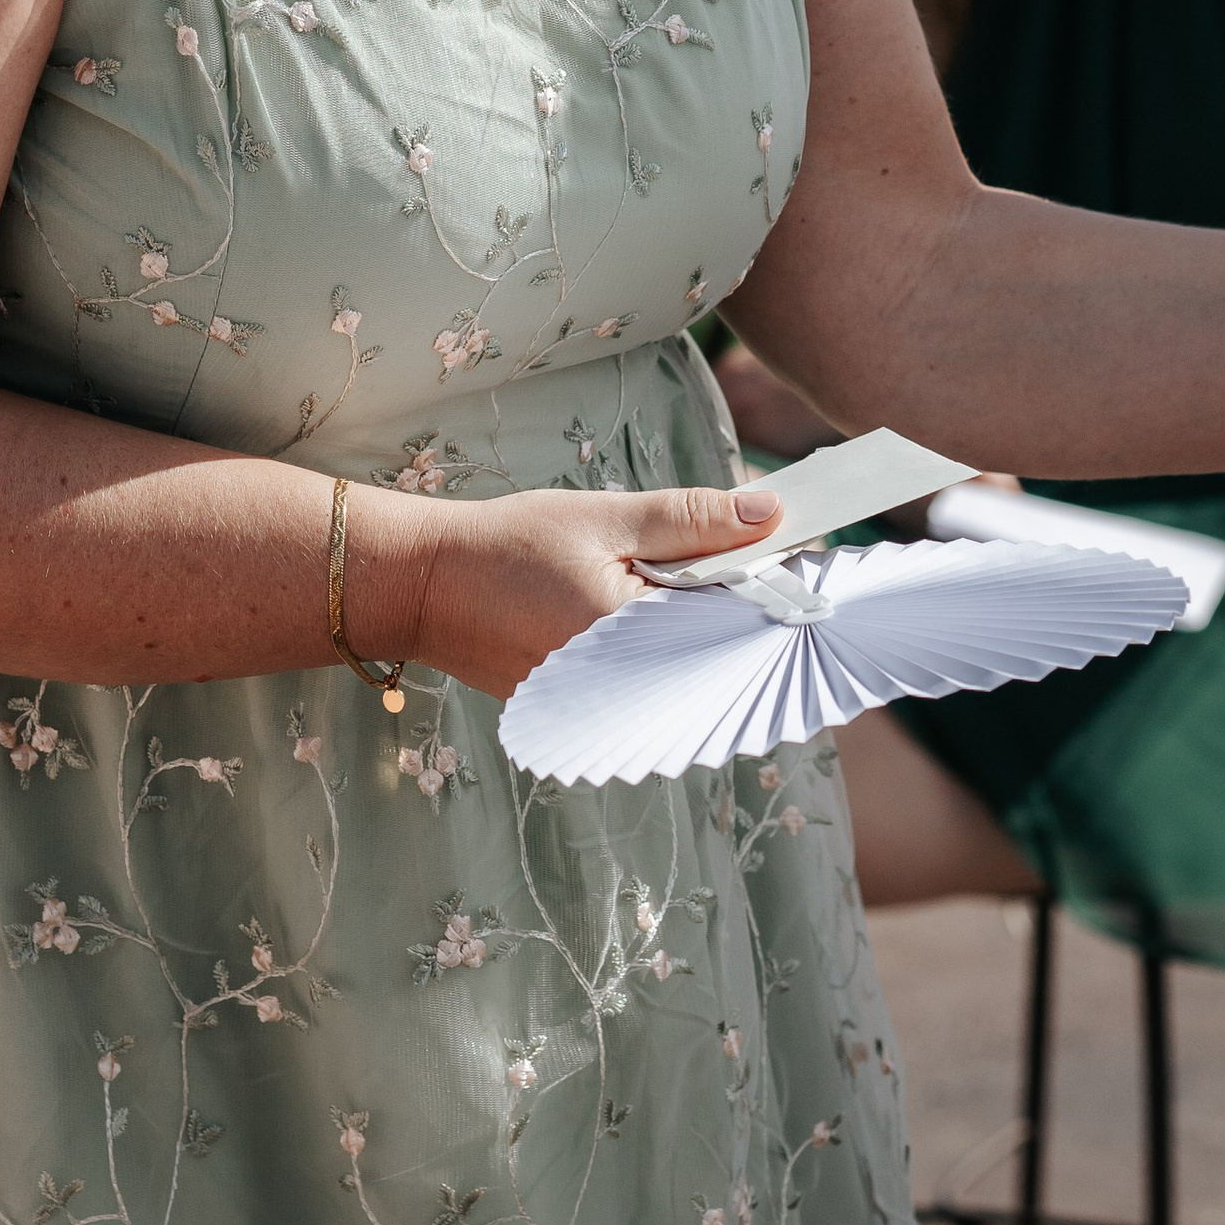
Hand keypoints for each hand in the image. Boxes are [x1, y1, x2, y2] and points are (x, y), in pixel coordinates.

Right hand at [395, 478, 782, 700]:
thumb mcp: (606, 518)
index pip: (736, 626)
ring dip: (701, 626)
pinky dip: (663, 643)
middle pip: (714, 653)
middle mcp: (624, 693)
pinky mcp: (587, 708)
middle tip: (756, 558)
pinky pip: (649, 678)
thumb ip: (691, 521)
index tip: (802, 556)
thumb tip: (771, 516)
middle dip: (739, 608)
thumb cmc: (505, 549)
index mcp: (634, 643)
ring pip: (683, 667)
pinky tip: (663, 606)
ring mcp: (604, 708)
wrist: (421, 586)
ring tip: (701, 579)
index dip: (774, 589)